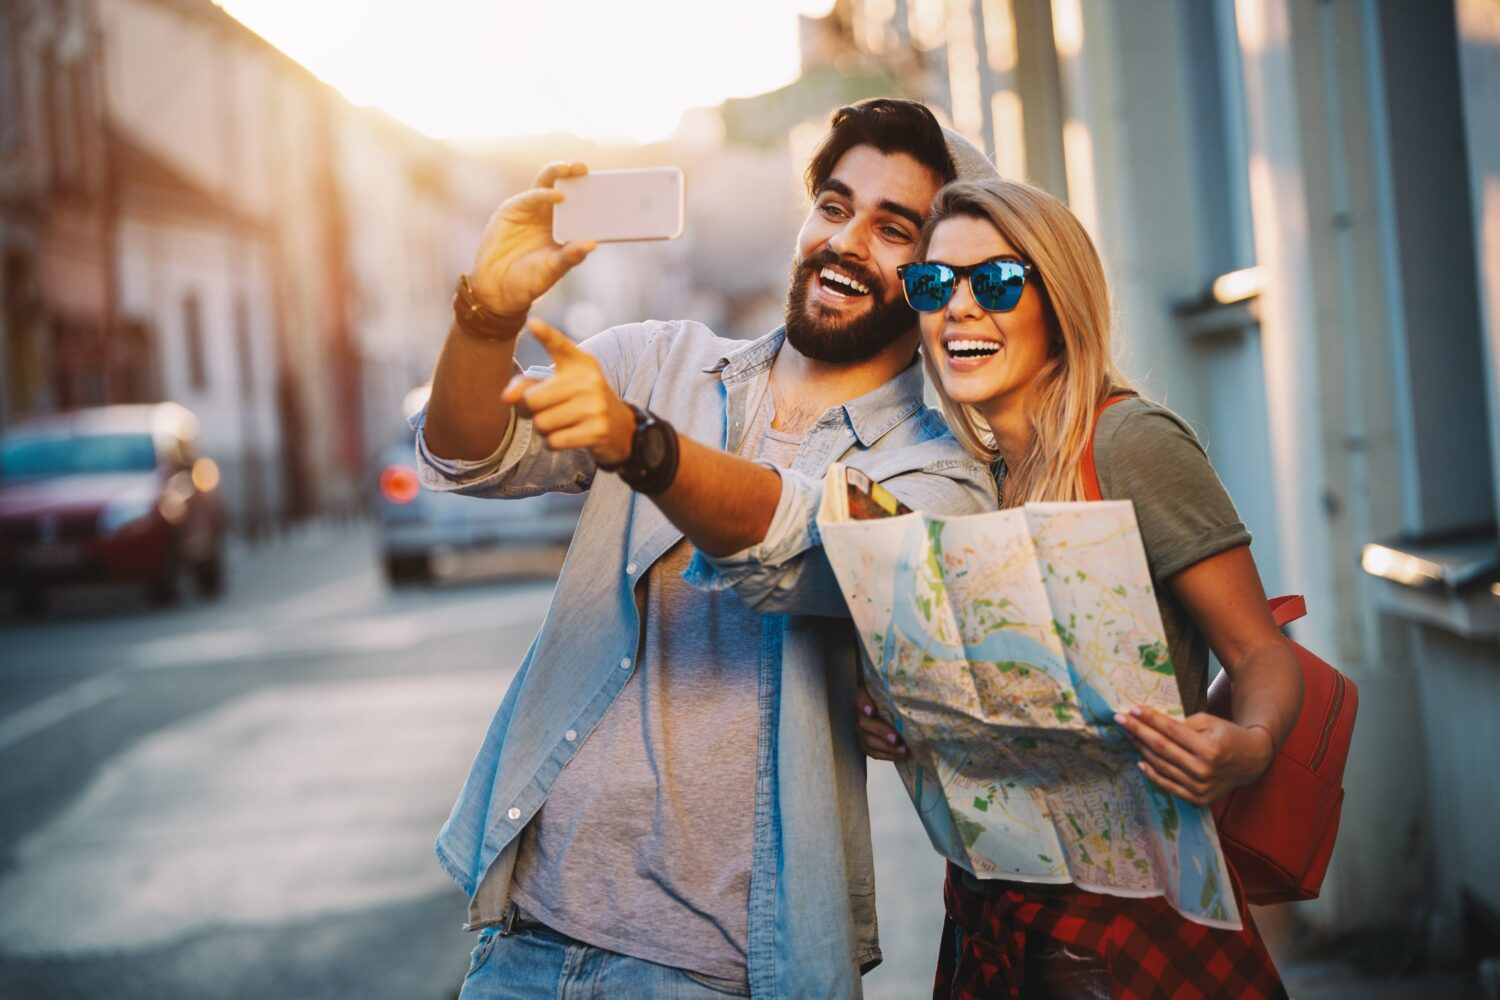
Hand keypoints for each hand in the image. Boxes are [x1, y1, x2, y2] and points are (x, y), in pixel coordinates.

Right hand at [468, 162, 596, 318]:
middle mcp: (549, 216)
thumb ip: (571, 256)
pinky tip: (556, 194)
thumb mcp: (553, 269)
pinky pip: (530, 197)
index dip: (591, 195)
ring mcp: (531, 211)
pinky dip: (542, 194)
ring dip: (558, 173)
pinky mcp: (512, 210)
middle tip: (585, 169)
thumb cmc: (529, 281)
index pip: (580, 206)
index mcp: (564, 229)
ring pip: (546, 185)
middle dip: (575, 175)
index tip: (606, 186)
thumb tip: (593, 243)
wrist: (497, 288)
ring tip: (570, 168)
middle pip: (564, 188)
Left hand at [501, 318, 636, 465]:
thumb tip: (505, 398)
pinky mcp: (597, 431)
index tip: (532, 323)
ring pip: (541, 423)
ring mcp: (595, 405)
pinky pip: (554, 441)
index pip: (559, 346)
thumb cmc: (580, 402)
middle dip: (529, 410)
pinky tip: (569, 435)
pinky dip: (554, 443)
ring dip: (543, 429)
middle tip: (544, 410)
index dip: (546, 335)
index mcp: (579, 362)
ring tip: (561, 423)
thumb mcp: (559, 385)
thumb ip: (528, 385)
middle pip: (532, 399)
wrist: (621, 428)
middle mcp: (588, 380)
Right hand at [856, 684, 906, 761]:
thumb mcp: (904, 693)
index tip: (872, 711)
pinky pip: (872, 752)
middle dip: (880, 731)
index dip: (864, 704)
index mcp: (868, 695)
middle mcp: (862, 712)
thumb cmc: (904, 700)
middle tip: (896, 738)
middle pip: (864, 722)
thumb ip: (908, 693)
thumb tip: (926, 691)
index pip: (860, 697)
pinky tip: (899, 755)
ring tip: (903, 750)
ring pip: (867, 740)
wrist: (903, 712)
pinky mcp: (866, 743)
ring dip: (885, 747)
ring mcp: (863, 729)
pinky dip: (886, 755)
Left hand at [1114, 705, 1274, 804]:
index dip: (1149, 720)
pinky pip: (1169, 785)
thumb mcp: (1209, 722)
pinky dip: (1152, 774)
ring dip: (1141, 750)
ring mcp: (1200, 787)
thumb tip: (1150, 723)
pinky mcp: (1198, 798)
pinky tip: (1140, 760)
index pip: (1171, 731)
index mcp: (1210, 749)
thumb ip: (1181, 725)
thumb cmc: (1228, 735)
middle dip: (1138, 731)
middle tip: (1119, 720)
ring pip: (1162, 766)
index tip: (1131, 709)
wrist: (1252, 761)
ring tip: (1129, 736)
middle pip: (1161, 748)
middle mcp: (1204, 770)